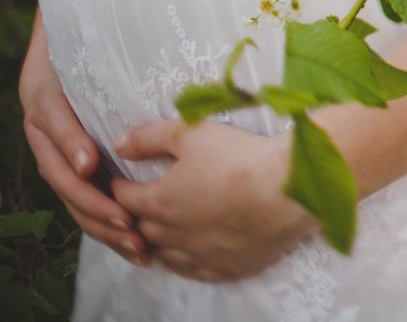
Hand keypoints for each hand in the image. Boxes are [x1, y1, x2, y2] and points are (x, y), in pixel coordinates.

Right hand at [19, 10, 147, 264]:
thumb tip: (102, 136)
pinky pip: (89, 199)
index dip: (71, 146)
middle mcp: (46, 133)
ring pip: (75, 197)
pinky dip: (110, 221)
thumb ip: (95, 70)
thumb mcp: (82, 51)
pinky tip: (135, 241)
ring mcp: (60, 152)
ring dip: (104, 224)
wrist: (80, 35)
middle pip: (64, 177)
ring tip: (137, 244)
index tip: (90, 166)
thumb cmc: (89, 41)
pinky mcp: (79, 166)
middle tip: (129, 224)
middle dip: (96, 205)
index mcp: (43, 103)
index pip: (53, 127)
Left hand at [111, 119, 317, 282]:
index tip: (122, 181)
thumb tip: (118, 145)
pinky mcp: (225, 268)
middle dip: (137, 216)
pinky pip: (195, 272)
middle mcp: (173, 235)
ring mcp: (199, 255)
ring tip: (163, 231)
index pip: (125, 198)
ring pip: (165, 255)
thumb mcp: (192, 134)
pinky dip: (185, 262)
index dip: (121, 188)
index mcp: (160, 202)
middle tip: (142, 205)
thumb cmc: (239, 158)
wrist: (287, 189)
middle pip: (142, 229)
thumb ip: (149, 137)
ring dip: (159, 243)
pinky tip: (189, 255)